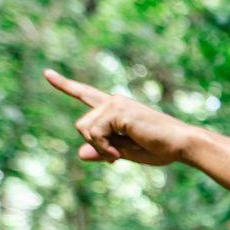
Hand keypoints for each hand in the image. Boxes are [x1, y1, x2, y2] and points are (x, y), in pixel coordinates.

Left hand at [45, 69, 195, 165]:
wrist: (182, 145)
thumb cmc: (161, 148)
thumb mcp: (127, 152)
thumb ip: (103, 151)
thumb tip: (79, 154)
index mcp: (116, 109)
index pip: (86, 94)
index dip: (65, 85)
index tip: (47, 73)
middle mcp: (114, 101)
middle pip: (82, 125)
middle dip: (95, 144)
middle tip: (116, 156)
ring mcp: (115, 104)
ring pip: (84, 128)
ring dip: (100, 147)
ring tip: (120, 154)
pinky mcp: (118, 110)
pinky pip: (95, 133)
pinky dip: (104, 147)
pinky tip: (119, 152)